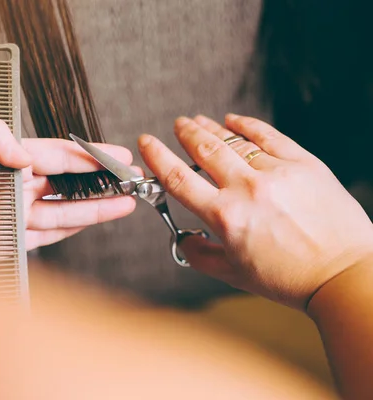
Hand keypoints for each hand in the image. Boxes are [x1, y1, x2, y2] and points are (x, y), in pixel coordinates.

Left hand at [0, 119, 134, 280]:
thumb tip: (27, 155)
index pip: (51, 154)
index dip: (85, 154)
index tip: (115, 154)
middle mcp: (8, 187)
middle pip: (63, 182)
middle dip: (98, 180)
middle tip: (128, 179)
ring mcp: (9, 217)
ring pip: (62, 210)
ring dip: (94, 206)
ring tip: (124, 202)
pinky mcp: (7, 244)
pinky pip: (47, 235)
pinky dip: (72, 228)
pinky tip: (92, 220)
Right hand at [138, 114, 372, 308]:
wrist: (344, 273)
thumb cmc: (292, 278)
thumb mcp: (235, 274)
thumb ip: (201, 255)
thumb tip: (184, 240)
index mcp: (226, 217)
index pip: (179, 179)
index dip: (158, 156)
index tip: (147, 142)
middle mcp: (247, 189)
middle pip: (205, 150)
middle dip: (186, 133)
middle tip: (177, 125)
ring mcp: (276, 172)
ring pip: (234, 140)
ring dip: (211, 128)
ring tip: (198, 120)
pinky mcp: (303, 163)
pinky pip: (269, 136)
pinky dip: (247, 125)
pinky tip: (234, 120)